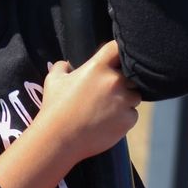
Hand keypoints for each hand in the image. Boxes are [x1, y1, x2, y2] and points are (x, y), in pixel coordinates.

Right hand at [41, 40, 140, 162]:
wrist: (59, 139)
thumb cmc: (54, 108)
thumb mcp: (53, 81)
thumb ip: (62, 67)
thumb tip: (66, 64)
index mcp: (98, 67)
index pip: (117, 47)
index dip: (117, 52)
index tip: (114, 59)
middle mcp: (115, 81)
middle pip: (130, 75)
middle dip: (123, 82)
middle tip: (107, 93)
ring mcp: (124, 101)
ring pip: (135, 96)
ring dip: (126, 100)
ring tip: (107, 110)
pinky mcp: (128, 120)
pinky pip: (133, 115)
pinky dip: (124, 118)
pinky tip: (108, 123)